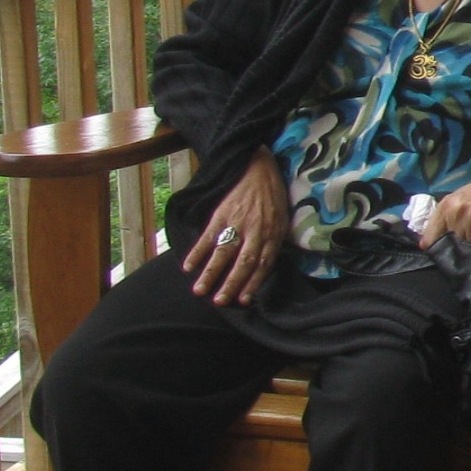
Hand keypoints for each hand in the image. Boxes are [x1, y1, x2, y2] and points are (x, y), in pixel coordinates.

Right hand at [184, 156, 290, 304]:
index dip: (253, 283)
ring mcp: (238, 222)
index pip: (263, 264)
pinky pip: (208, 235)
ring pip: (224, 252)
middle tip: (220, 302)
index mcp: (273, 234)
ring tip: (200, 291)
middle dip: (232, 284)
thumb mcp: (281, 220)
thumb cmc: (271, 197)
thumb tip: (263, 267)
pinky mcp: (221, 213)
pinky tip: (189, 266)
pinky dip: (197, 252)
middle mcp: (256, 230)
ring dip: (211, 273)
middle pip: (244, 262)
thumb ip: (272, 242)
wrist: (257, 168)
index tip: (243, 301)